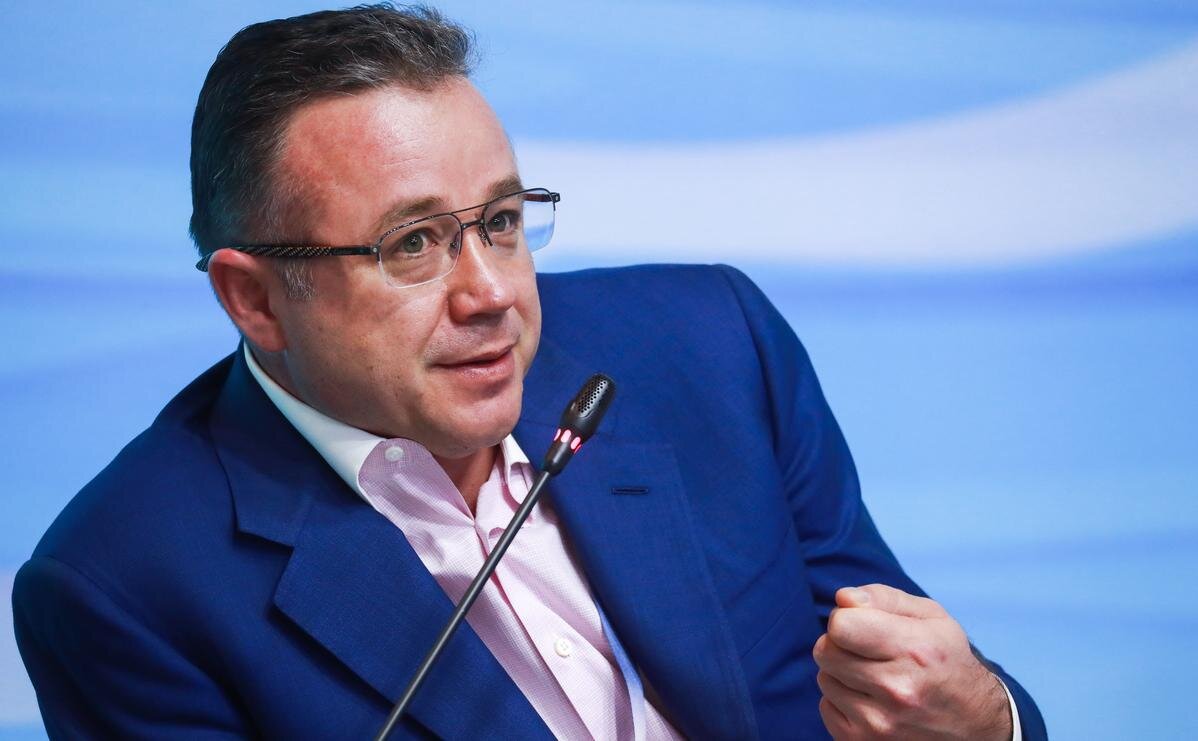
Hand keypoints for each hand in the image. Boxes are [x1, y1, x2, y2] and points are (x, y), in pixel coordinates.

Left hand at [813, 584, 1010, 739]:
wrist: (975, 723)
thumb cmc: (948, 661)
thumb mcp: (931, 617)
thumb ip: (883, 598)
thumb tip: (843, 598)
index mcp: (913, 651)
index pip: (840, 627)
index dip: (845, 619)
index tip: (861, 624)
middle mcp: (896, 690)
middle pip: (826, 651)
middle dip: (840, 644)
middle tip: (867, 650)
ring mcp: (879, 722)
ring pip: (824, 678)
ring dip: (841, 673)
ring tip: (874, 675)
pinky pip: (826, 707)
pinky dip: (841, 700)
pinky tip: (870, 699)